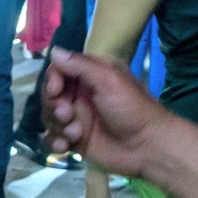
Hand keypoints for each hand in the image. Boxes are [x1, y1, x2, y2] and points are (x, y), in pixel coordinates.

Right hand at [41, 50, 172, 178]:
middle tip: (67, 114)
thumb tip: (53, 51)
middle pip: (50, 95)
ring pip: (50, 117)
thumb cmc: (132, 109)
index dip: (52, 80)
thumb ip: (80, 66)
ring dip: (57, 125)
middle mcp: (80, 95)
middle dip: (53, 106)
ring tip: (76, 133)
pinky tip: (65, 147)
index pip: (58, 71)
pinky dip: (54, 142)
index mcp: (89, 76)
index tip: (55, 90)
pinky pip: (53, 139)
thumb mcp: (109, 80)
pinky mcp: (75, 140)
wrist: (147, 147)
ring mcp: (77, 118)